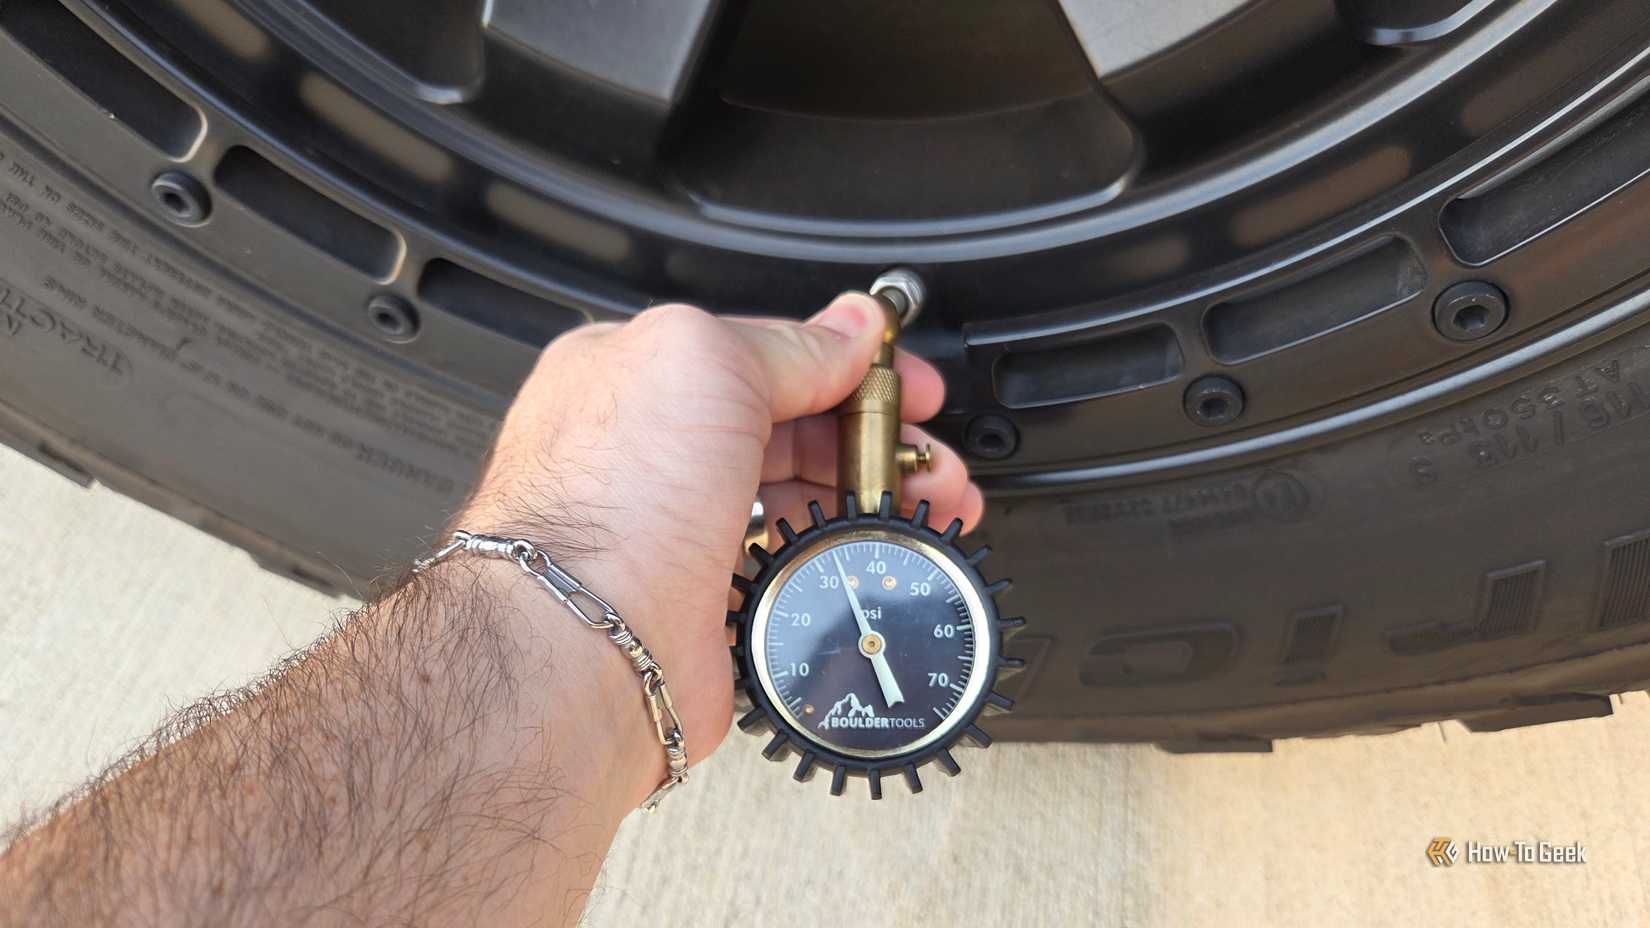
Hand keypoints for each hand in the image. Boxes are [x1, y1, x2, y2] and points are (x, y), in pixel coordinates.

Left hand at [459, 296, 981, 807]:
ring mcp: (677, 529)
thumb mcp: (708, 362)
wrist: (588, 644)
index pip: (765, 354)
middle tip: (931, 459)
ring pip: (797, 499)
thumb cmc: (612, 499)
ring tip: (928, 508)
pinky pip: (789, 568)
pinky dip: (837, 559)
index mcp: (640, 375)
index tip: (911, 389)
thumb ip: (787, 344)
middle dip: (876, 441)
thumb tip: (851, 328)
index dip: (850, 367)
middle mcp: (652, 451)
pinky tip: (869, 556)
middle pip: (792, 429)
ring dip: (870, 500)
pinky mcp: (703, 601)